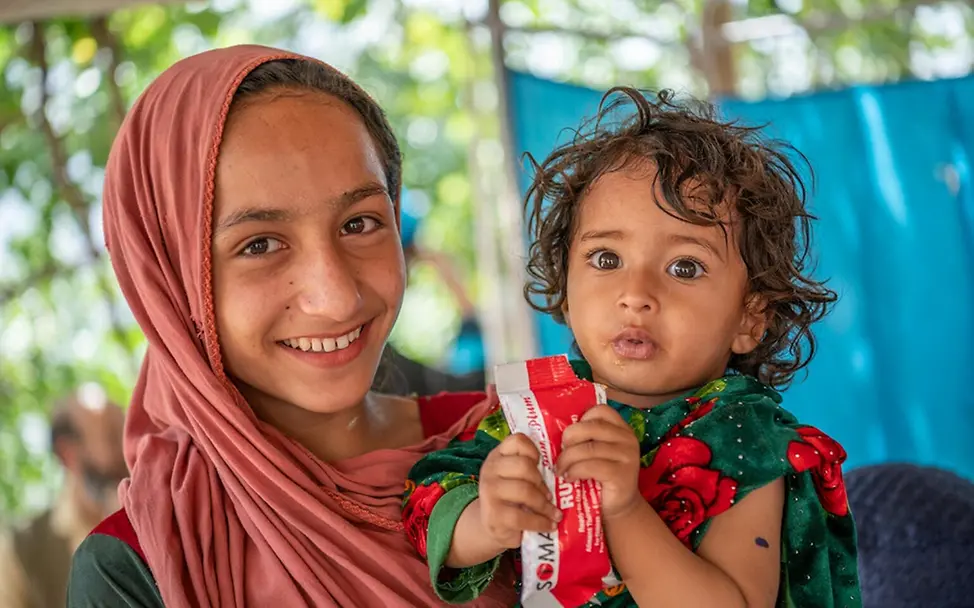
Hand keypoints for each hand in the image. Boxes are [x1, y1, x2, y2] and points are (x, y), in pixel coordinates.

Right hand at [479, 433, 560, 548]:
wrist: (493, 526)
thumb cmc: (512, 498)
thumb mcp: (517, 478)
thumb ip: (531, 469)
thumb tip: (560, 471)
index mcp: (498, 455)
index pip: (517, 441)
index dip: (533, 451)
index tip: (541, 465)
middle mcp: (490, 469)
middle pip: (524, 466)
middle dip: (541, 482)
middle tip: (550, 495)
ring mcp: (489, 491)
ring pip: (525, 491)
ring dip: (545, 505)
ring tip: (555, 513)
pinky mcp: (493, 515)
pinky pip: (522, 516)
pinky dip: (540, 522)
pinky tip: (550, 525)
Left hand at [556, 405, 641, 519]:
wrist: (618, 507)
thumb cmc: (600, 477)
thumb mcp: (594, 452)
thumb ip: (584, 438)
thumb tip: (552, 428)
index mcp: (621, 428)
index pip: (600, 410)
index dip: (580, 420)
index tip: (570, 437)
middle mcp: (628, 438)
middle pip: (591, 426)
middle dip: (569, 438)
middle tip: (560, 452)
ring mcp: (627, 456)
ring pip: (588, 448)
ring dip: (567, 459)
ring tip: (560, 469)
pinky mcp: (622, 475)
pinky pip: (591, 466)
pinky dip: (574, 471)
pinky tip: (569, 477)